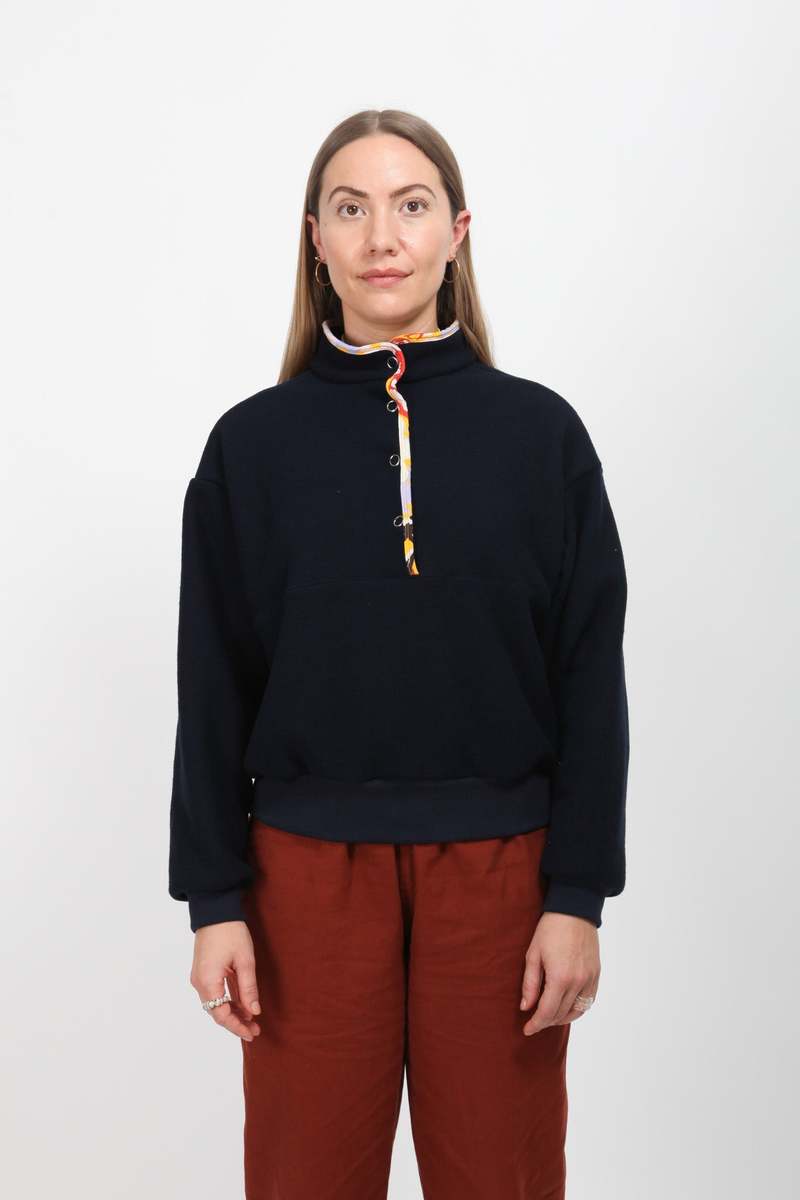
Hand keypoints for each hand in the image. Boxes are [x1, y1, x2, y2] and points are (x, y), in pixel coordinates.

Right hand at [190, 920, 261, 1041]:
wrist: (215, 910)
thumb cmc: (231, 931)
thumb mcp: (245, 960)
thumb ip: (248, 988)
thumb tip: (254, 1011)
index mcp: (208, 981)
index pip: (221, 1014)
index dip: (236, 1026)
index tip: (252, 1033)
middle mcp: (199, 982)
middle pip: (216, 1012)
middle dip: (235, 1022)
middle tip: (255, 1030)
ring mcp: (199, 977)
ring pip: (215, 1003)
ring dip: (232, 1012)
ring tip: (251, 1020)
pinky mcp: (203, 971)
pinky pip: (214, 993)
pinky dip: (227, 1001)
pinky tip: (242, 1005)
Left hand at [519, 912, 599, 1035]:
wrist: (574, 910)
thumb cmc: (550, 929)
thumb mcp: (533, 954)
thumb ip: (530, 983)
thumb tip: (526, 1007)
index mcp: (560, 977)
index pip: (547, 1011)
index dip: (536, 1024)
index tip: (527, 1030)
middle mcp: (578, 981)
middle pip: (561, 1014)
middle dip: (546, 1022)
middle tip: (534, 1022)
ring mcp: (590, 979)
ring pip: (577, 1011)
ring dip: (561, 1018)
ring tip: (548, 1017)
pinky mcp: (596, 975)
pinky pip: (588, 1001)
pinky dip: (577, 1009)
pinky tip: (566, 1008)